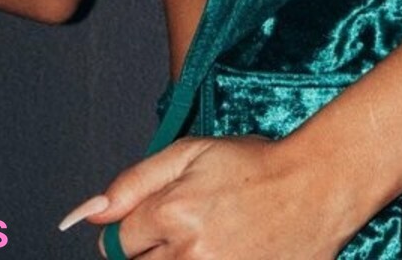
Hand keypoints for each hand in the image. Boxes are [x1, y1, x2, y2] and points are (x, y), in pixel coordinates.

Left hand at [59, 134, 355, 259]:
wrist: (315, 189)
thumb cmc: (252, 165)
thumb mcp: (190, 153)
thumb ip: (134, 182)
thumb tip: (86, 214)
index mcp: (173, 213)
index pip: (117, 244)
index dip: (136, 230)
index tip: (162, 219)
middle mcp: (190, 255)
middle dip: (153, 251)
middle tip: (188, 230)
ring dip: (176, 259)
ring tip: (208, 241)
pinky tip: (223, 249)